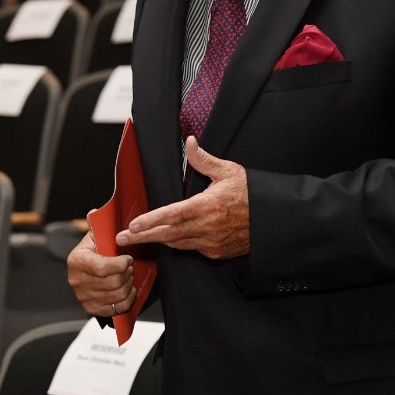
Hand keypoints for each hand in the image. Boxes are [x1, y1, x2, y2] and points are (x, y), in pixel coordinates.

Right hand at [66, 230, 135, 316]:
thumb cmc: (94, 251)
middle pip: (112, 283)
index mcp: (76, 261)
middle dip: (127, 274)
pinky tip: (128, 290)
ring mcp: (83, 296)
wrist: (86, 269)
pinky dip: (127, 299)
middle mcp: (76, 280)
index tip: (128, 259)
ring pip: (117, 295)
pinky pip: (116, 308)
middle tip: (130, 267)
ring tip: (129, 276)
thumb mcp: (94, 235)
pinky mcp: (91, 308)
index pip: (101, 267)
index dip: (120, 265)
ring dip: (128, 285)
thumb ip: (96, 224)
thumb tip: (93, 213)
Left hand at [117, 136, 249, 258]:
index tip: (133, 225)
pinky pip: (191, 248)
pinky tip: (167, 239)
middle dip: (143, 236)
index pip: (172, 214)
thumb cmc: (251, 194)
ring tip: (138, 238)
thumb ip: (204, 159)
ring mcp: (211, 242)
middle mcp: (207, 227)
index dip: (151, 221)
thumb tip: (190, 142)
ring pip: (177, 243)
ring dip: (158, 240)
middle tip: (121, 238)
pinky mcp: (216, 252)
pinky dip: (177, 243)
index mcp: (207, 206)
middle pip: (168, 234)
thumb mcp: (229, 171)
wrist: (273, 219)